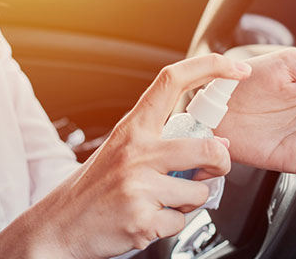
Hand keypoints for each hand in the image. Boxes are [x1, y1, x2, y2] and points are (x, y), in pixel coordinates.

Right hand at [0, 54, 251, 257]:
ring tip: (162, 201)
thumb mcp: (124, 151)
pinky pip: (181, 222)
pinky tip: (148, 219)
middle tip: (209, 171)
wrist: (57, 227)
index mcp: (133, 127)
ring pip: (199, 192)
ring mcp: (138, 185)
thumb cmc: (95, 188)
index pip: (174, 80)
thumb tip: (219, 144)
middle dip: (220, 164)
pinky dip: (171, 225)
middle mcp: (136, 151)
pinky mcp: (141, 219)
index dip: (211, 67)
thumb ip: (166, 143)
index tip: (237, 68)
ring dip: (189, 201)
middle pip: (208, 147)